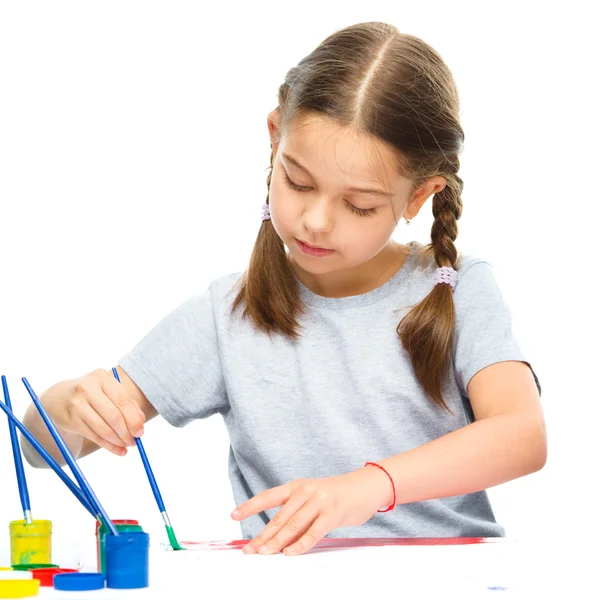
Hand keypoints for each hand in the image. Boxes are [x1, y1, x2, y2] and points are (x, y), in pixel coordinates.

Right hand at [42, 369, 145, 455]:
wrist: (58, 399)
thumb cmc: (92, 394)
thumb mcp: (109, 392)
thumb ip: (127, 404)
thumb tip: (140, 421)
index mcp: (102, 377)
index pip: (123, 400)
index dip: (134, 419)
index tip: (140, 432)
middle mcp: (88, 388)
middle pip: (114, 415)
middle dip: (127, 432)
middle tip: (134, 441)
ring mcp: (77, 404)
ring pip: (103, 428)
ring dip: (118, 440)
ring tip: (127, 445)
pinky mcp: (70, 420)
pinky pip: (94, 436)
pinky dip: (108, 445)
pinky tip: (118, 450)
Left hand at [230, 468, 390, 555]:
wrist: (364, 487)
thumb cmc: (335, 496)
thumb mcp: (312, 499)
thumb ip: (296, 515)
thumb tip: (276, 539)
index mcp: (296, 486)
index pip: (268, 496)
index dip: (250, 506)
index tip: (233, 515)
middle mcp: (305, 491)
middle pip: (279, 516)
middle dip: (262, 535)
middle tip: (248, 550)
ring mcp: (319, 501)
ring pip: (293, 525)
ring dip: (276, 541)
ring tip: (263, 554)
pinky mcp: (332, 512)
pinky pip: (313, 532)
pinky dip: (300, 544)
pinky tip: (289, 553)